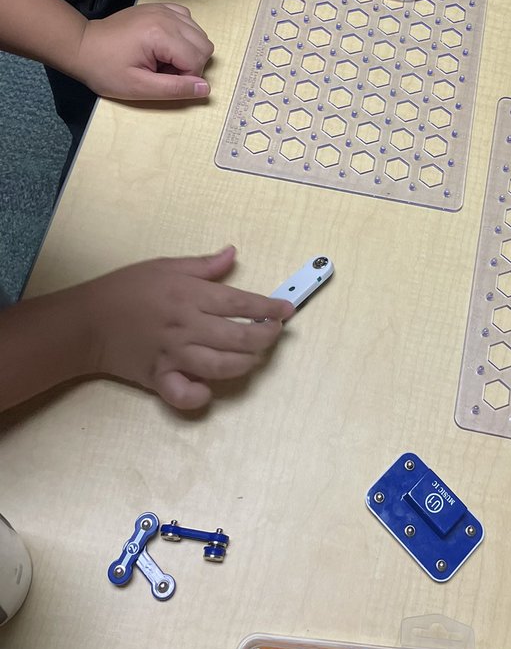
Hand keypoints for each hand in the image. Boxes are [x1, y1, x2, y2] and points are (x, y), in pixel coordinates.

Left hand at [71, 3, 213, 100]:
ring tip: (163, 59)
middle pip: (204, 45)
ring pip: (199, 33)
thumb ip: (174, 89)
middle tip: (163, 72)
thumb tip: (205, 89)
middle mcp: (166, 17)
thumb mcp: (138, 87)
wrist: (82, 46)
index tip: (162, 81)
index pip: (197, 60)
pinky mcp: (160, 8)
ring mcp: (164, 10)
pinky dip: (184, 34)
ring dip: (188, 51)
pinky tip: (167, 44)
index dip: (185, 78)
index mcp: (160, 35)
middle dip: (190, 64)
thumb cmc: (105, 69)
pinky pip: (188, 20)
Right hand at [82, 246, 294, 410]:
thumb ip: (203, 265)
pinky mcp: (158, 378)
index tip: (286, 310)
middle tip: (274, 334)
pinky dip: (201, 395)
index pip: (240, 302)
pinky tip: (210, 389)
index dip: (268, 307)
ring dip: (246, 363)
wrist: (85, 322)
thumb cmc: (125, 289)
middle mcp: (186, 326)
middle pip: (239, 336)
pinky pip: (184, 394)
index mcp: (189, 295)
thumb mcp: (165, 266)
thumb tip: (232, 253)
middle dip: (266, 337)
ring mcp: (173, 354)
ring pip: (222, 366)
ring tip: (254, 357)